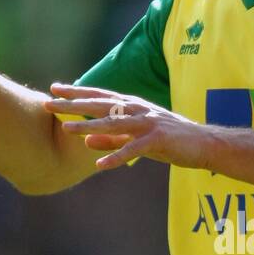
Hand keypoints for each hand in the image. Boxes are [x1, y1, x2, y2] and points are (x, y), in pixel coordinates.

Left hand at [43, 83, 213, 169]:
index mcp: (133, 106)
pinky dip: (116, 156)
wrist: (205, 144)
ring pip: (113, 123)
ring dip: (88, 126)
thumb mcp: (137, 138)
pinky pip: (133, 149)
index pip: (100, 96)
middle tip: (48, 102)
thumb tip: (87, 138)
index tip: (54, 89)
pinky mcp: (158, 140)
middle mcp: (138, 109)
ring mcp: (148, 123)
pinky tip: (99, 164)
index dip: (77, 92)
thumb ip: (112, 139)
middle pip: (100, 105)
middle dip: (73, 104)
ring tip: (66, 129)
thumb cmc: (172, 141)